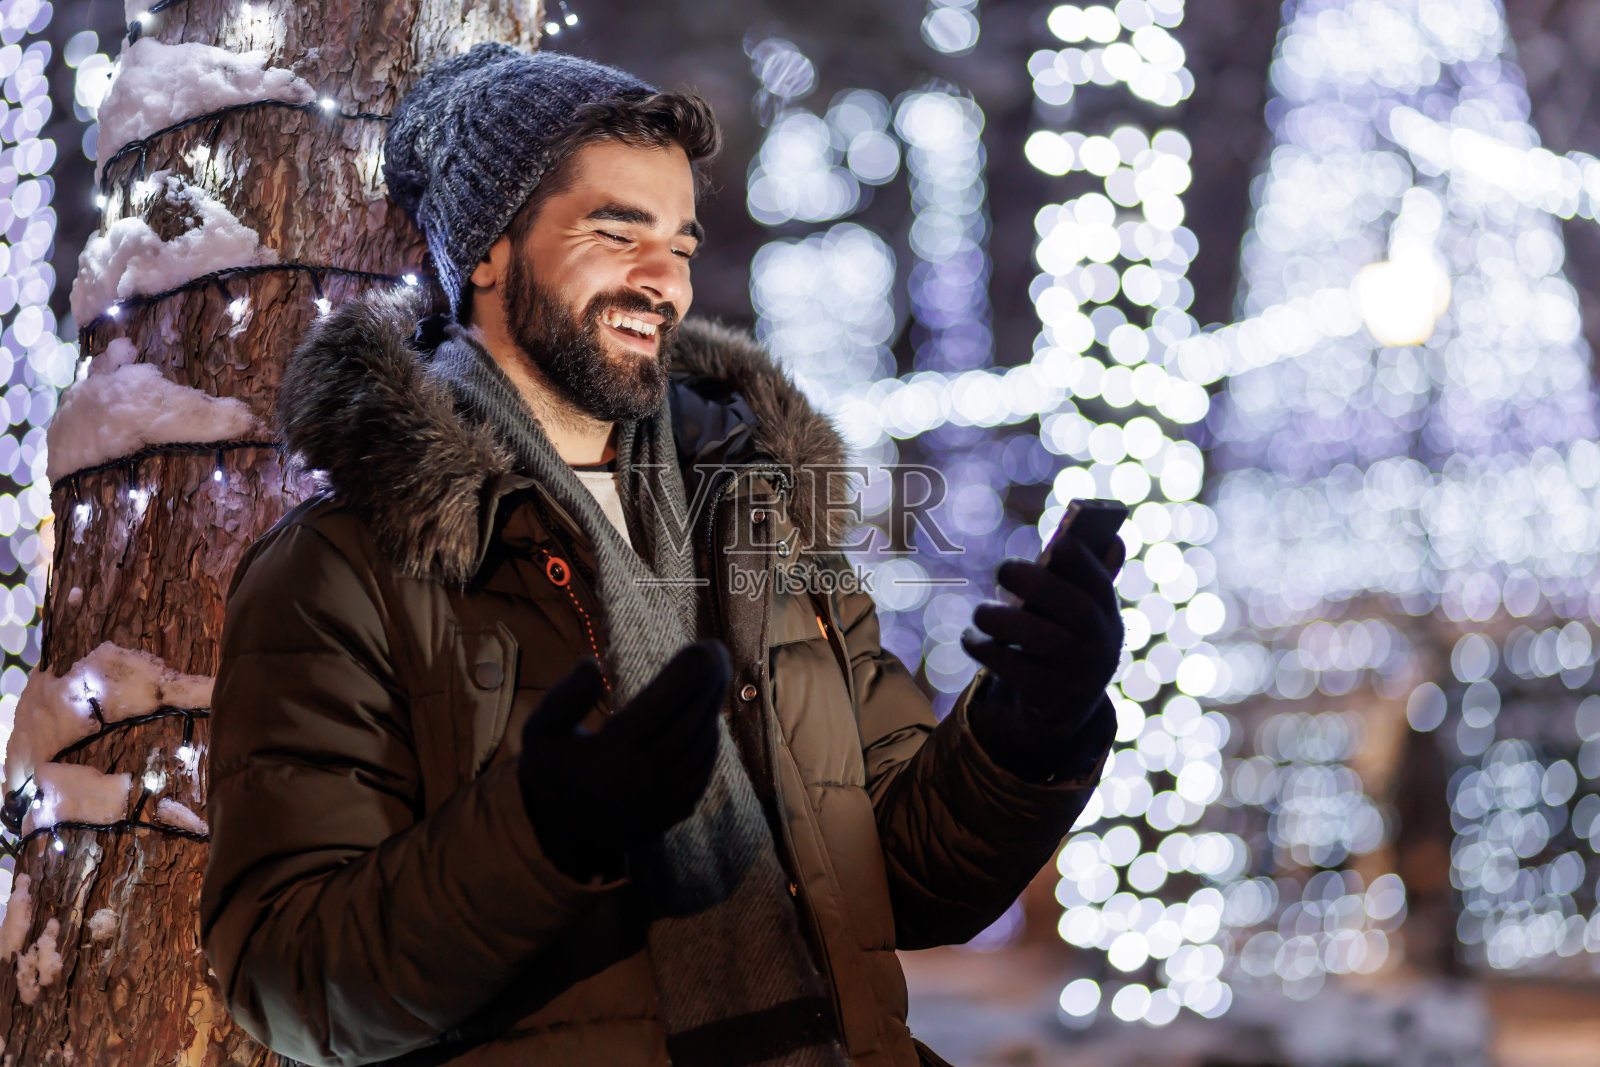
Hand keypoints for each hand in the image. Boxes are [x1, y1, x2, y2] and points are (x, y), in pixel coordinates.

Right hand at [517, 640, 729, 879]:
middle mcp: (642, 781)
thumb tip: (594, 665)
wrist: (565, 830)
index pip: (657, 709)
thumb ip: (564, 698)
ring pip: (700, 745)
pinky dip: (710, 736)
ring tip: (716, 672)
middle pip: (687, 723)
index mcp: (609, 758)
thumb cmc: (555, 768)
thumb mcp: (540, 732)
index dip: (685, 676)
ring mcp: (664, 800)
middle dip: (707, 683)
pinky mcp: (677, 809)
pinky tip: (708, 711)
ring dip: (712, 706)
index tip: (702, 647)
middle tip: (717, 650)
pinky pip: (703, 767)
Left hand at [960, 535, 1124, 779]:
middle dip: (1038, 583)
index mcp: (1106, 614)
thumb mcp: (1068, 613)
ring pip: (1045, 641)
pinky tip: (970, 638)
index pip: (1102, 582)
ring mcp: (1079, 675)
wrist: (1062, 706)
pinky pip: (1016, 671)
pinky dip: (986, 650)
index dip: (1084, 562)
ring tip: (980, 612)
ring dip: (1004, 619)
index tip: (1061, 543)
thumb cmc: (1059, 639)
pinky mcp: (1051, 700)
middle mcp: (1101, 644)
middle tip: (1003, 570)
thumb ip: (1067, 580)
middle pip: (1076, 609)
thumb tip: (1067, 540)